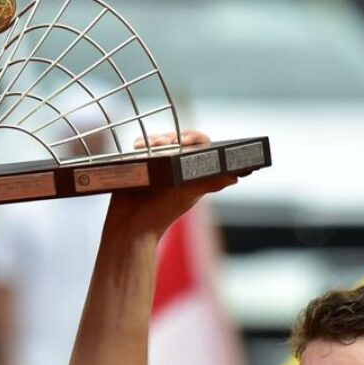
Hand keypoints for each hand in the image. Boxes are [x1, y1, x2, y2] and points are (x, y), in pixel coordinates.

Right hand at [106, 129, 235, 233]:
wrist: (129, 228)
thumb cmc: (160, 215)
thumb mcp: (186, 197)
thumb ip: (208, 184)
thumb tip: (235, 177)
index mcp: (191, 174)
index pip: (200, 147)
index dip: (194, 138)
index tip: (184, 140)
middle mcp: (176, 168)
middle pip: (178, 140)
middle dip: (170, 136)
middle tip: (161, 143)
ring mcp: (158, 166)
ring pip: (160, 142)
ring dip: (154, 138)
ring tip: (145, 145)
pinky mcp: (141, 166)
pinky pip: (143, 148)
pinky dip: (141, 143)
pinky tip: (137, 146)